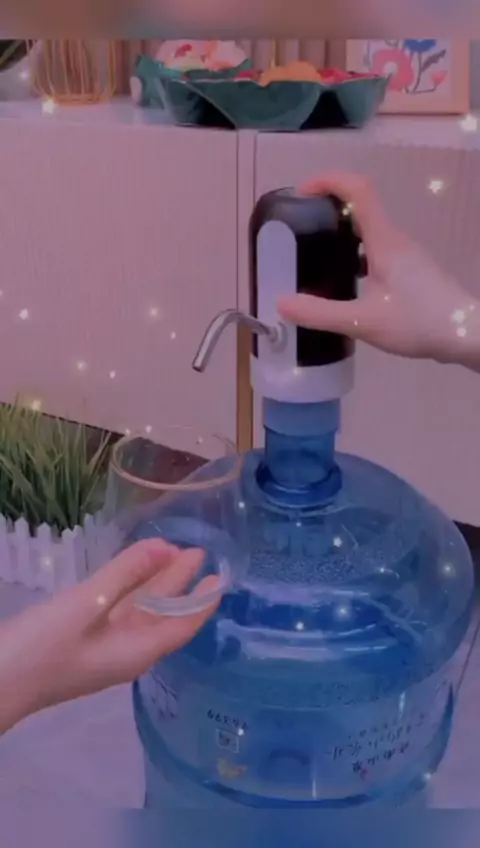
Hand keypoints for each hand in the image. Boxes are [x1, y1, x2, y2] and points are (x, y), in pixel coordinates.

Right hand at [0, 539, 219, 732]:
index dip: (203, 602)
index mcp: (137, 651)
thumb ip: (126, 575)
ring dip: (156, 584)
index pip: (183, 626)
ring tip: (172, 552)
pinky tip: (130, 573)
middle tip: (199, 551)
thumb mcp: (87, 606)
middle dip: (181, 584)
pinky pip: (118, 612)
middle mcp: (127, 651)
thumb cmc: (43, 647)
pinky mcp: (82, 641)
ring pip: (139, 611)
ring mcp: (103, 648)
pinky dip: (130, 590)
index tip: (222, 577)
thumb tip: (166, 547)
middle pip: (163, 614)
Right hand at [278, 172, 479, 366]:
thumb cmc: (417, 321)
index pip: (358, 190)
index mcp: (384, 241)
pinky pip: (378, 253)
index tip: (302, 193)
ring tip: (317, 258)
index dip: (328, 181)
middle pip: (361, 209)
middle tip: (301, 230)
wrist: (465, 335)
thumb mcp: (363, 321)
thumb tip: (281, 303)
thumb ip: (320, 313)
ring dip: (342, 237)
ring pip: (369, 234)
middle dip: (328, 211)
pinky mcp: (412, 272)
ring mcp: (406, 256)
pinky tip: (346, 285)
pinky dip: (356, 258)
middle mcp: (396, 240)